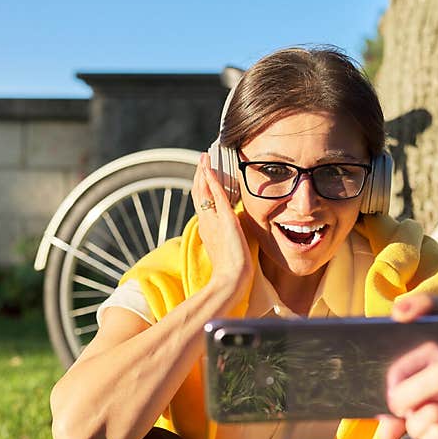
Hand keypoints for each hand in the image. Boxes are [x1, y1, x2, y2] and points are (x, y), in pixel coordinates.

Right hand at [191, 153, 253, 294]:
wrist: (231, 280)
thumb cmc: (233, 272)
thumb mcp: (231, 249)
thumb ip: (232, 238)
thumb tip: (238, 233)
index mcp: (208, 229)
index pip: (203, 204)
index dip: (203, 188)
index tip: (204, 175)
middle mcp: (206, 223)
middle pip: (199, 194)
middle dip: (200, 176)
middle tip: (202, 159)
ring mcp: (213, 220)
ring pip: (204, 191)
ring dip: (204, 172)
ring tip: (204, 158)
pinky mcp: (223, 219)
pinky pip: (215, 195)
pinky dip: (211, 180)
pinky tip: (210, 168)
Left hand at [376, 293, 437, 438]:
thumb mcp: (423, 394)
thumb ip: (399, 404)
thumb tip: (386, 431)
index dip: (425, 305)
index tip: (398, 313)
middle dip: (407, 393)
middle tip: (396, 403)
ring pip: (434, 412)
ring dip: (414, 423)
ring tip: (415, 423)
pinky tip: (429, 438)